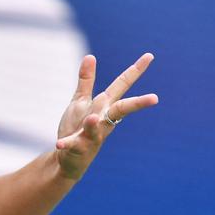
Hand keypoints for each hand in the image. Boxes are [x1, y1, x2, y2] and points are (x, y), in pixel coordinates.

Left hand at [55, 53, 158, 179]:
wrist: (68, 158)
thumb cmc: (78, 127)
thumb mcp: (81, 101)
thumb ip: (86, 81)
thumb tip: (90, 56)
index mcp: (105, 106)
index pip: (122, 85)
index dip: (135, 70)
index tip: (150, 56)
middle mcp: (103, 120)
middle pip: (121, 109)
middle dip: (137, 104)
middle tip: (155, 98)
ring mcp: (92, 135)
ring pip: (96, 128)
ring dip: (94, 123)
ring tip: (93, 118)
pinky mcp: (77, 148)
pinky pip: (73, 145)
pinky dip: (67, 143)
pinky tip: (60, 144)